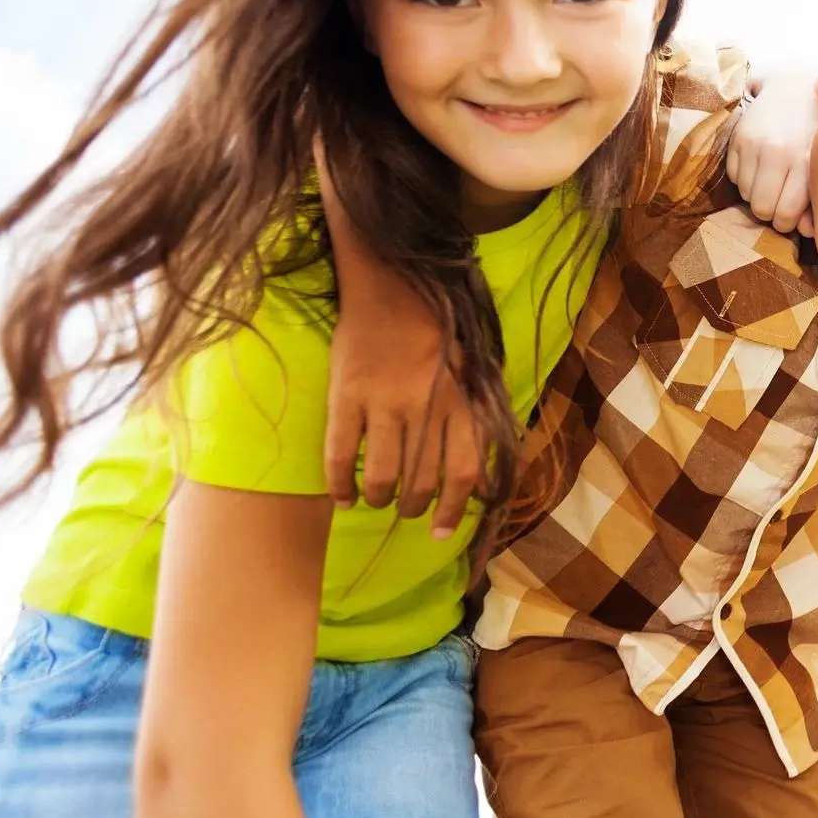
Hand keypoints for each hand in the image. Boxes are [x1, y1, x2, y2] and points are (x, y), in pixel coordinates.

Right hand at [324, 291, 479, 538]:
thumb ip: (474, 422)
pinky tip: (342, 498)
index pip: (464, 471)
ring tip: (377, 500)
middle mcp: (424, 405)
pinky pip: (338, 453)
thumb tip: (478, 481)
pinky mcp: (345, 395)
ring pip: (381, 473)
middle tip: (407, 510)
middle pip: (421, 479)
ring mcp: (382, 401)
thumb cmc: (435, 332)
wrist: (389, 284)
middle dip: (414, 506)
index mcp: (460, 400)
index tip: (443, 533)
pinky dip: (339, 484)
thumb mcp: (470, 373)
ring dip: (379, 498)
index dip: (455, 509)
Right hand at [725, 65, 817, 234]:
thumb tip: (807, 231)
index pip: (785, 213)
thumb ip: (816, 198)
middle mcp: (777, 151)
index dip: (785, 223)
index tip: (789, 217)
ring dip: (756, 193)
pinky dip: (743, 177)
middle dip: (769, 212)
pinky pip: (732, 177)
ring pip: (745, 194)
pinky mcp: (737, 137)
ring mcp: (753, 143)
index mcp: (805, 159)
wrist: (794, 85)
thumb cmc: (816, 130)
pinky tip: (758, 164)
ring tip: (771, 179)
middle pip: (761, 208)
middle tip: (778, 201)